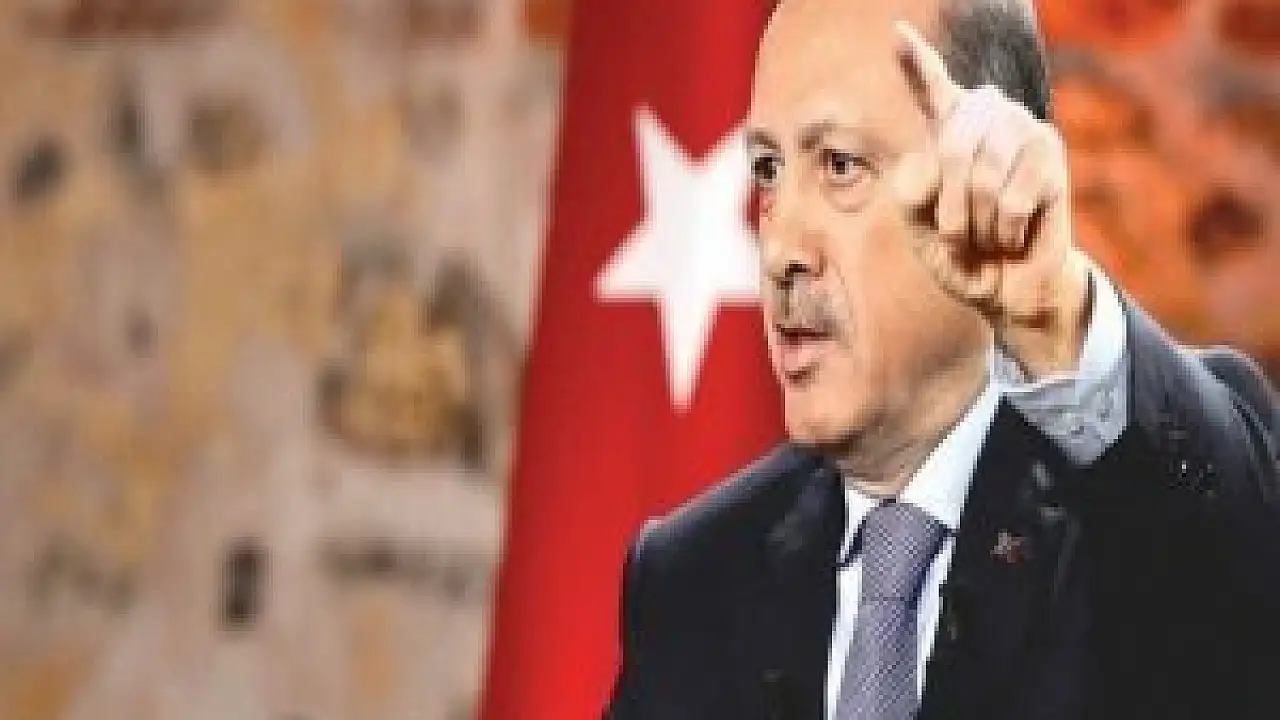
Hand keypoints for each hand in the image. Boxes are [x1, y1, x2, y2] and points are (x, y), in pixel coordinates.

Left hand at [892, 20, 1090, 376]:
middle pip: (950, 143)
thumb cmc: (960, 254)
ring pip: (981, 174)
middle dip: (947, 205)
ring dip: (975, 222)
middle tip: (956, 235)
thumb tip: (935, 163)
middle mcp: (986, 118)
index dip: (915, 62)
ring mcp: (1022, 129)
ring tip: (985, 237)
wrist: (1004, 291)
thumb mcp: (916, 227)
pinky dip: (1002, 232)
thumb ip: (910, 191)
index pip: (928, 88)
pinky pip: (1011, 198)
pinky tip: (1012, 237)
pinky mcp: (1050, 155)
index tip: (897, 33)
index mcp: (948, 129)